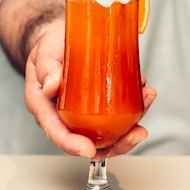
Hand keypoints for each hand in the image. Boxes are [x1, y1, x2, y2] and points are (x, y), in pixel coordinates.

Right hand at [24, 21, 155, 157]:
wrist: (60, 39)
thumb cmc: (49, 49)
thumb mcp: (44, 55)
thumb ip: (46, 70)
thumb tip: (52, 86)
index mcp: (46, 109)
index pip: (57, 133)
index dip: (72, 145)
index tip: (88, 149)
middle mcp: (67, 116)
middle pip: (90, 141)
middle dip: (117, 143)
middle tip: (136, 132)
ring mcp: (86, 112)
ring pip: (110, 130)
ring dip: (133, 122)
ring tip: (146, 98)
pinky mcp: (102, 103)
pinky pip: (119, 113)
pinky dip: (135, 105)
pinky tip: (143, 92)